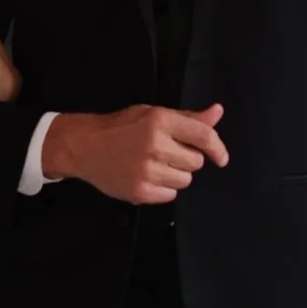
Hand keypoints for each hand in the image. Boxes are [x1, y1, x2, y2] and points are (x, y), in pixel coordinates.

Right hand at [42, 103, 227, 205]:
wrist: (85, 146)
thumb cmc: (121, 127)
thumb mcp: (153, 114)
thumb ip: (188, 118)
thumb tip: (218, 112)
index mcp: (160, 121)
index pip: (203, 136)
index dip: (218, 148)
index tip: (221, 158)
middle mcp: (155, 145)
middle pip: (196, 162)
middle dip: (187, 158)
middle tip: (166, 152)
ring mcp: (147, 171)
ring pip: (185, 180)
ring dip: (175, 174)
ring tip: (154, 164)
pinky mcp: (140, 191)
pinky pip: (170, 195)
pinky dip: (163, 188)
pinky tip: (147, 176)